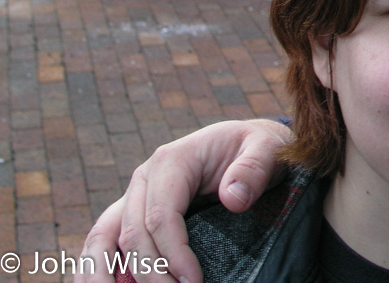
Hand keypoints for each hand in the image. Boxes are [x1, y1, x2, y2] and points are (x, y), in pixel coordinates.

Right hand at [76, 119, 291, 282]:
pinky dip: (97, 268)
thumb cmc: (255, 147)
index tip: (194, 282)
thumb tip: (233, 199)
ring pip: (104, 238)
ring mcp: (135, 196)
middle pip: (133, 234)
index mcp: (172, 161)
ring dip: (104, 276)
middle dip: (151, 273)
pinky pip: (105, 241)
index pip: (160, 215)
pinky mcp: (134, 212)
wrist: (246, 144)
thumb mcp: (266, 148)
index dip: (173, 254)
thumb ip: (254, 169)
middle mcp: (145, 178)